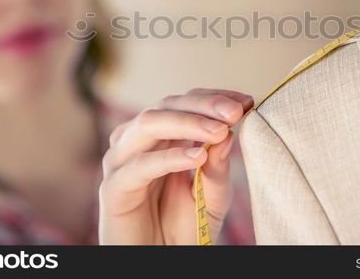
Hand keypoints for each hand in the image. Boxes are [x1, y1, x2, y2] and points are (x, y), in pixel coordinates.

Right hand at [98, 88, 253, 244]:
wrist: (160, 264)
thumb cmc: (183, 229)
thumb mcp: (211, 196)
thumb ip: (218, 167)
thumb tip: (229, 131)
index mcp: (160, 137)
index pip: (184, 102)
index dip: (213, 98)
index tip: (245, 101)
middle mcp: (137, 142)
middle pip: (166, 105)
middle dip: (203, 105)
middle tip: (234, 112)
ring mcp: (121, 161)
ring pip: (149, 124)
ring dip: (187, 123)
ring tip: (219, 131)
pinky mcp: (113, 188)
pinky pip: (140, 165)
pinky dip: (169, 157)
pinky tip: (197, 157)